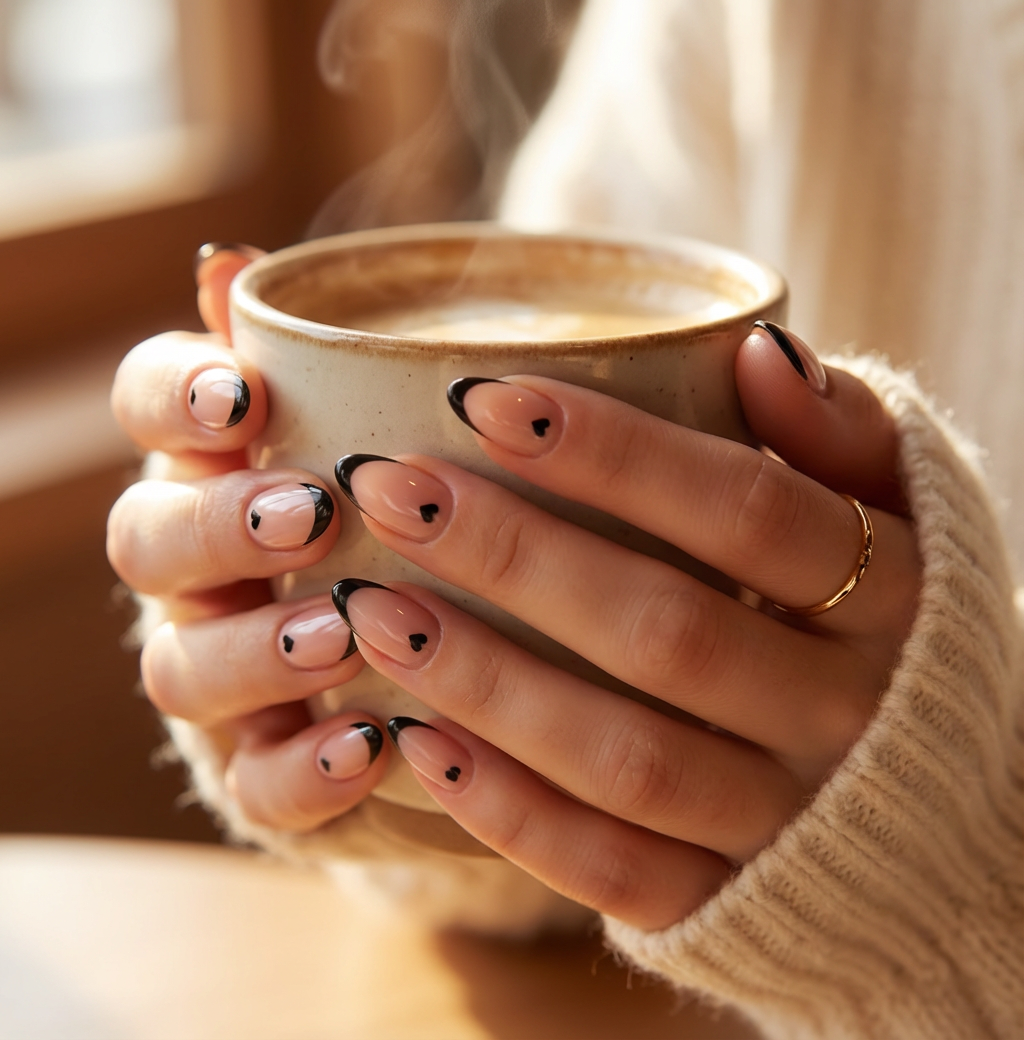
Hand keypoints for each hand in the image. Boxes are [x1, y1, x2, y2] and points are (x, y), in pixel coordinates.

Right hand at [107, 244, 389, 830]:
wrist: (428, 672)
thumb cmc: (398, 523)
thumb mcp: (372, 438)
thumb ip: (317, 363)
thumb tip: (232, 261)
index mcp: (217, 469)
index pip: (150, 408)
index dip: (176, 396)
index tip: (244, 393)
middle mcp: (196, 574)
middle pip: (148, 540)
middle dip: (220, 524)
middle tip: (311, 514)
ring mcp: (222, 682)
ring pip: (183, 670)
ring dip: (258, 649)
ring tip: (344, 634)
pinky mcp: (262, 773)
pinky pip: (259, 784)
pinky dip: (307, 768)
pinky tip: (374, 744)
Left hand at [330, 328, 920, 928]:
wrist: (940, 808)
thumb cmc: (891, 622)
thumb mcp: (902, 512)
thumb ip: (842, 431)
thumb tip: (756, 348)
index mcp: (893, 599)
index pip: (748, 513)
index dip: (615, 455)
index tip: (481, 398)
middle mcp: (846, 718)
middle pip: (667, 632)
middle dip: (514, 556)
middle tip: (388, 489)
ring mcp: (785, 823)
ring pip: (625, 758)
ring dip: (486, 684)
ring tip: (369, 608)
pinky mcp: (728, 904)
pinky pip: (615, 872)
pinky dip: (509, 813)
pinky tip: (414, 742)